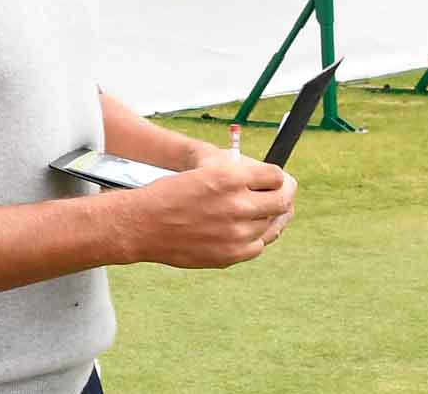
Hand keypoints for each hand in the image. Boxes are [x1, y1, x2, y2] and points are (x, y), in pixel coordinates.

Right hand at [119, 160, 296, 268]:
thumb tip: (271, 181)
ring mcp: (236, 233)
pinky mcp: (231, 254)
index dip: (279, 178)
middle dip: (285, 195)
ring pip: (273, 225)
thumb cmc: (170, 193)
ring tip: (264, 213)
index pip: (276, 176)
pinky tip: (246, 230)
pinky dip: (256, 237)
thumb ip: (238, 176)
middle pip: (282, 201)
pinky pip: (259, 245)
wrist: (142, 224)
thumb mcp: (204, 172)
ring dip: (270, 218)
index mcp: (229, 177)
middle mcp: (237, 205)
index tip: (277, 180)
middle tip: (282, 195)